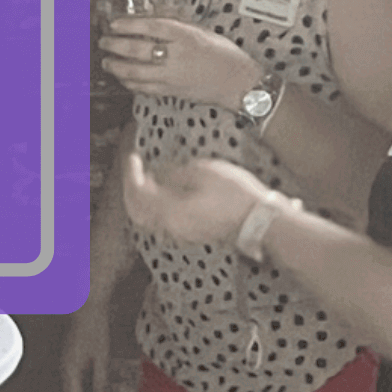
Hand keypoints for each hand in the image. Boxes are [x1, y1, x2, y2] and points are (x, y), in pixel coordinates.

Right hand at [61, 300, 114, 391]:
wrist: (86, 307)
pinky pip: (72, 375)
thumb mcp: (102, 357)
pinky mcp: (68, 355)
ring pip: (70, 385)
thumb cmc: (95, 329)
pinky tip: (92, 385)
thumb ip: (100, 381)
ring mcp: (64, 359)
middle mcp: (63, 366)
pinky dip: (81, 384)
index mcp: (70, 368)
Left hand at [99, 17, 260, 109]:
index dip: (129, 25)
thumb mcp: (202, 33)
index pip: (152, 27)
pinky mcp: (173, 91)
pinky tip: (122, 78)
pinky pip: (145, 88)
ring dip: (117, 67)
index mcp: (186, 37)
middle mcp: (178, 56)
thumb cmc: (225, 55)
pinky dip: (130, 83)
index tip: (115, 24)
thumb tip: (152, 24)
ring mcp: (174, 76)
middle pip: (138, 50)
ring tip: (107, 62)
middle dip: (116, 45)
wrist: (240, 82)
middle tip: (104, 42)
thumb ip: (178, 29)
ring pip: (136, 72)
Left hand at [120, 150, 268, 247]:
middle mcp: (172, 227)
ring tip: (147, 177)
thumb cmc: (238, 196)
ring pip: (148, 219)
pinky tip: (164, 191)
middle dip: (131, 188)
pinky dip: (156, 206)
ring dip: (142, 198)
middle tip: (134, 168)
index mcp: (172, 212)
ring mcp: (182, 233)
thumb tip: (160, 173)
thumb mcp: (204, 171)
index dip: (131, 173)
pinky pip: (163, 222)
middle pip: (136, 211)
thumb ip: (175, 173)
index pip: (138, 193)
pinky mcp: (192, 234)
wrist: (260, 220)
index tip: (133, 157)